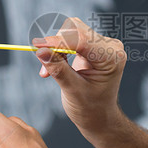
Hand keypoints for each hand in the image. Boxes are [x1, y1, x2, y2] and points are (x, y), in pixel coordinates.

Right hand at [32, 17, 126, 135]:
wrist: (100, 116)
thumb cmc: (90, 108)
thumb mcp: (72, 90)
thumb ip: (57, 68)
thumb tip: (40, 50)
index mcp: (111, 57)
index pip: (82, 39)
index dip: (57, 41)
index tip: (36, 45)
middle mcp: (110, 47)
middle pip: (75, 30)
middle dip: (56, 44)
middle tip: (45, 67)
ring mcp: (102, 45)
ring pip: (71, 32)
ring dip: (55, 48)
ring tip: (49, 71)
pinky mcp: (93, 46)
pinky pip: (71, 38)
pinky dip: (58, 50)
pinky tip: (54, 67)